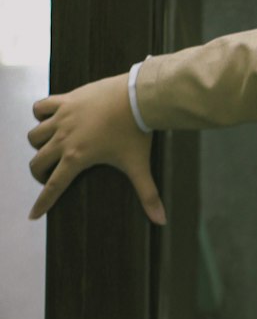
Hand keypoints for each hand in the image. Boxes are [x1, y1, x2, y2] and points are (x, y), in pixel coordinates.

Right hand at [27, 73, 165, 224]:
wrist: (136, 96)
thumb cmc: (136, 132)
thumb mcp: (139, 165)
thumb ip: (148, 195)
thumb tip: (162, 222)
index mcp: (77, 157)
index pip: (54, 186)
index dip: (42, 203)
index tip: (33, 215)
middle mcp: (63, 138)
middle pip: (37, 162)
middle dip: (40, 173)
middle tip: (50, 176)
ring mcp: (62, 117)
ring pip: (35, 135)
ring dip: (39, 145)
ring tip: (50, 149)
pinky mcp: (65, 100)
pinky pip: (40, 107)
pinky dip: (40, 115)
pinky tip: (50, 119)